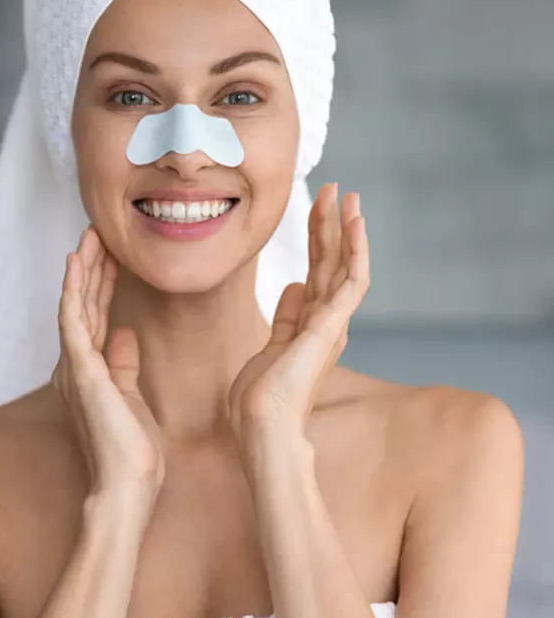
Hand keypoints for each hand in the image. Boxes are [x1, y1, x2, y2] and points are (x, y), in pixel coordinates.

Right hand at [51, 225, 165, 500]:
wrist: (129, 485)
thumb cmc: (133, 449)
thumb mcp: (132, 396)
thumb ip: (123, 364)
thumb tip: (124, 332)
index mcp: (89, 372)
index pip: (94, 317)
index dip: (102, 284)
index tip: (113, 256)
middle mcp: (76, 366)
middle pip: (83, 305)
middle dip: (91, 268)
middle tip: (98, 233)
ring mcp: (75, 367)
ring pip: (76, 305)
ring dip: (81, 269)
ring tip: (88, 235)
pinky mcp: (81, 371)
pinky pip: (73, 320)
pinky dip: (73, 288)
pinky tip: (77, 261)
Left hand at [227, 183, 368, 460]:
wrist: (260, 428)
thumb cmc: (262, 398)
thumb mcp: (271, 346)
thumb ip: (287, 318)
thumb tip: (293, 287)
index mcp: (312, 324)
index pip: (319, 271)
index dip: (319, 238)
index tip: (317, 207)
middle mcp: (327, 321)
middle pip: (334, 263)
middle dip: (334, 225)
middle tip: (338, 189)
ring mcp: (332, 324)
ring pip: (348, 266)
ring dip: (349, 230)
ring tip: (350, 197)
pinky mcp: (331, 327)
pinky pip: (350, 281)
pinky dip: (355, 251)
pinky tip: (354, 225)